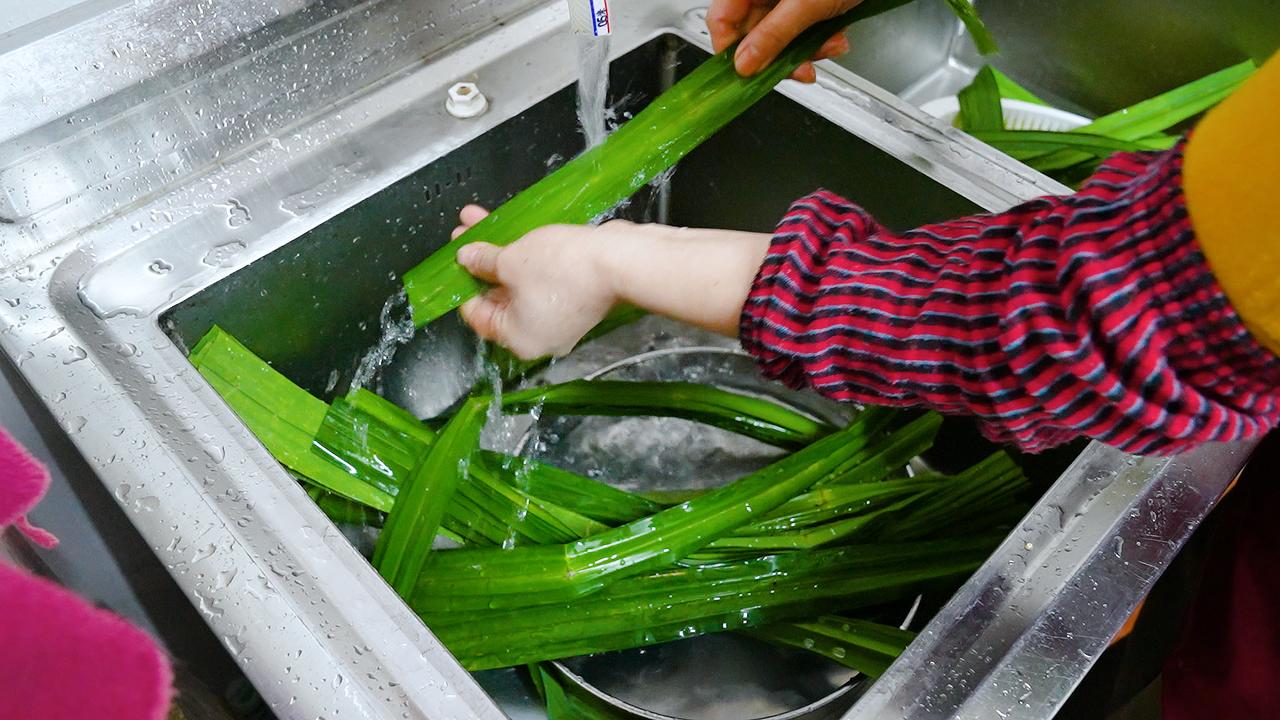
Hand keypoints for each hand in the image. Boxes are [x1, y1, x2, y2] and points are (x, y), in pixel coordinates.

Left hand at [452, 205, 772, 359]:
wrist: (619, 262)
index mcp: (517, 338)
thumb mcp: (511, 261)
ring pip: (520, 283)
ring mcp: (560, 317)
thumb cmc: (563, 270)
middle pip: (498, 296)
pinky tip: (516, 229)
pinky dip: (528, 257)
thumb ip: (483, 261)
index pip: (477, 314)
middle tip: (464, 233)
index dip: (461, 283)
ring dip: (501, 252)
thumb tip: (467, 258)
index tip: (452, 260)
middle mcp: (539, 335)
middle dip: (480, 260)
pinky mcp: (577, 297)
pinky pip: (543, 279)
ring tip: (482, 220)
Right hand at [707, 0, 858, 81]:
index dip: (732, 50)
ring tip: (829, 46)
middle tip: (800, 69)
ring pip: (780, 38)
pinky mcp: (805, 5)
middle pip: (754, 34)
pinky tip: (835, 37)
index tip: (749, 74)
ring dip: (806, 51)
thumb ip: (773, 35)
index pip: (721, 20)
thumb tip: (744, 64)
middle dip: (781, 55)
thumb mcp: (805, 4)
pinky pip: (801, 32)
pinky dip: (819, 41)